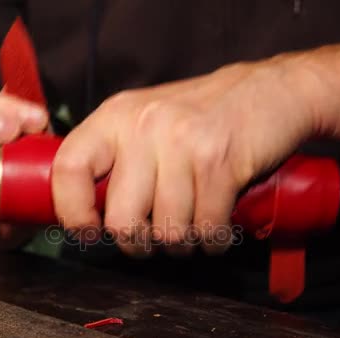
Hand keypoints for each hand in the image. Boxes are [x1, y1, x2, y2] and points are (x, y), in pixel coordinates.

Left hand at [52, 60, 337, 257]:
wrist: (270, 91)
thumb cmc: (204, 115)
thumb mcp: (148, 120)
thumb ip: (117, 158)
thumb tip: (92, 214)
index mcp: (116, 116)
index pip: (69, 168)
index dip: (72, 212)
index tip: (89, 233)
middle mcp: (143, 125)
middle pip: (121, 219)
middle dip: (138, 244)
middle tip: (151, 239)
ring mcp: (182, 142)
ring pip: (168, 231)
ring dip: (182, 243)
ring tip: (192, 225)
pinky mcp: (220, 161)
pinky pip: (206, 228)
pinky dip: (213, 239)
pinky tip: (217, 224)